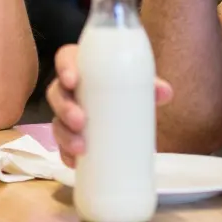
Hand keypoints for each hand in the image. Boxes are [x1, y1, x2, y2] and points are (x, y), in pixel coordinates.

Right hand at [47, 44, 173, 167]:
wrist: (126, 110)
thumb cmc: (125, 88)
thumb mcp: (136, 83)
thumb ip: (149, 85)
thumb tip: (165, 93)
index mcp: (82, 68)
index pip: (65, 59)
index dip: (64, 68)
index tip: (73, 81)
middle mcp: (70, 90)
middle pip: (56, 93)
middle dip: (65, 108)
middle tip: (80, 121)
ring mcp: (66, 114)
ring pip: (56, 121)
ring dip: (64, 135)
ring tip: (80, 148)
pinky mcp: (69, 135)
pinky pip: (61, 145)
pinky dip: (66, 154)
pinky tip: (74, 162)